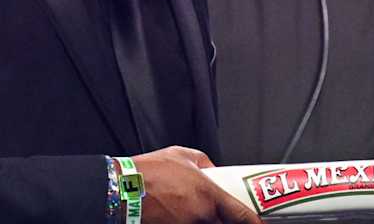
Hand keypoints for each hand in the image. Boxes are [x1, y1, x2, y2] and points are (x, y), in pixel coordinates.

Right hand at [133, 146, 257, 223]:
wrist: (119, 189)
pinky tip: (178, 215)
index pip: (241, 216)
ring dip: (205, 221)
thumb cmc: (148, 172)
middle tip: (223, 215)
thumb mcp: (183, 156)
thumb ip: (205, 163)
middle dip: (226, 222)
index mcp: (209, 197)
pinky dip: (187, 223)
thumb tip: (214, 170)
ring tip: (189, 210)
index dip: (253, 223)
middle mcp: (200, 218)